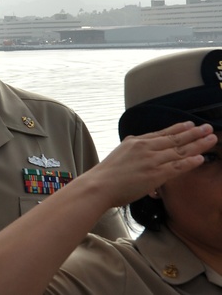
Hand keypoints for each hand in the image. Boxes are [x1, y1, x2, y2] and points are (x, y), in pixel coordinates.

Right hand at [86, 122, 216, 208]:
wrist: (99, 185)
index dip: (178, 128)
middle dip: (194, 132)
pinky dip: (190, 161)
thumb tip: (137, 144)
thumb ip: (132, 148)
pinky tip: (201, 157)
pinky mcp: (155, 174)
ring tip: (211, 138)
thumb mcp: (120, 153)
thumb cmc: (107, 174)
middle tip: (208, 127)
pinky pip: (177, 166)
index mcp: (136, 141)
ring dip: (198, 144)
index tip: (190, 124)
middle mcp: (145, 147)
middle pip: (175, 139)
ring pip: (179, 150)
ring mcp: (151, 160)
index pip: (162, 133)